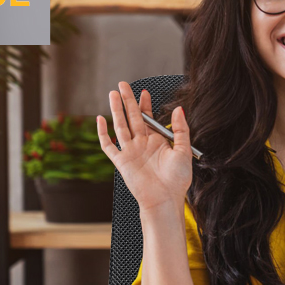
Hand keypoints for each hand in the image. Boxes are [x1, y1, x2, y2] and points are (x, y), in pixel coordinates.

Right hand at [97, 81, 191, 212]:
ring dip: (116, 110)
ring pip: (120, 126)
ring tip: (113, 94)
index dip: (145, 105)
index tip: (144, 92)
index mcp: (157, 141)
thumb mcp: (184, 150)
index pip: (148, 118)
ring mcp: (130, 152)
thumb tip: (179, 109)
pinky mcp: (121, 162)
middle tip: (122, 85)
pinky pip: (109, 145)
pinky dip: (103, 133)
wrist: (165, 199)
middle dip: (128, 101)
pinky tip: (100, 120)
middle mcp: (142, 144)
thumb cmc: (177, 179)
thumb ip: (181, 129)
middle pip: (132, 117)